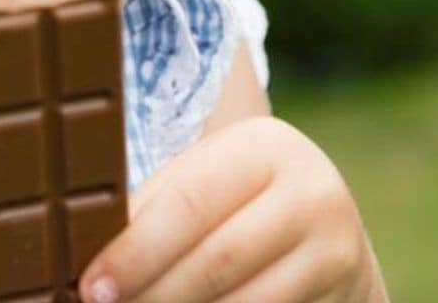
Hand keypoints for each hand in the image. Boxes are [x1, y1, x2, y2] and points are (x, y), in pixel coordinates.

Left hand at [78, 116, 386, 302]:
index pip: (189, 204)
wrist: (328, 230)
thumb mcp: (207, 180)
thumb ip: (157, 208)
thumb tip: (90, 256)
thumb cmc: (239, 203)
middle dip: (152, 295)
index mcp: (266, 148)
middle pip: (216, 261)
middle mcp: (313, 194)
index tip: (91, 286)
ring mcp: (338, 252)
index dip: (135, 252)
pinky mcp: (347, 298)